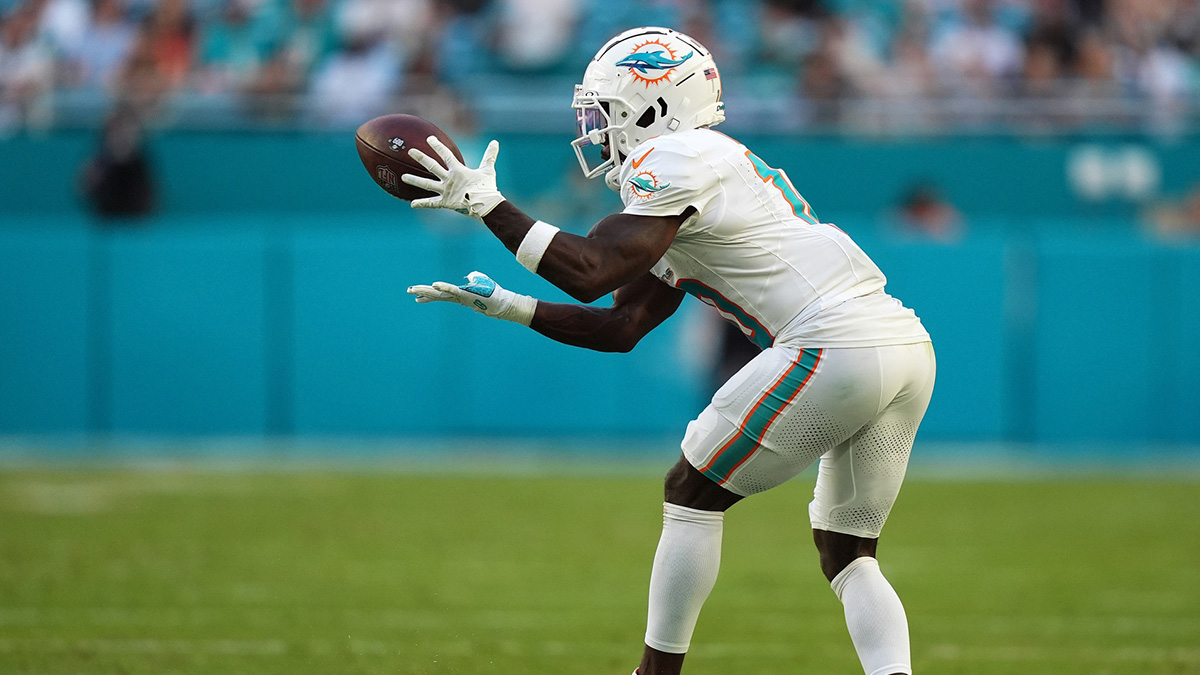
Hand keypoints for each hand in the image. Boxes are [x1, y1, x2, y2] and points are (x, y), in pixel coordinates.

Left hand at [402, 137, 504, 218]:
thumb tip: (495, 142)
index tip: (429, 139)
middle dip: (421, 157)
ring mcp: (445, 191)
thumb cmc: (487, 187)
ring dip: (414, 180)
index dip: (438, 146)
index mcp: (458, 170)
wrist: (485, 205)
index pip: (446, 155)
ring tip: (403, 177)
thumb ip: (490, 156)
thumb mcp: (488, 170)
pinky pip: (432, 203)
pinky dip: (422, 204)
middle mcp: (449, 179)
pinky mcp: (445, 203)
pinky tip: (412, 204)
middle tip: (410, 151)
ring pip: (427, 184)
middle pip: (432, 166)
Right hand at [407, 271, 535, 325]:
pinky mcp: (467, 296)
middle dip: (422, 292)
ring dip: (426, 291)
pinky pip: (453, 291)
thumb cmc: (494, 294)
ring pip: (440, 294)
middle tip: (408, 291)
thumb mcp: (482, 281)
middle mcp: (458, 298)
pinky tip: (435, 285)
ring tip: (413, 290)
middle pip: (436, 294)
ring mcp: (461, 297)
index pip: (440, 295)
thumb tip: (470, 276)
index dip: (429, 295)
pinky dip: (444, 287)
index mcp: (459, 295)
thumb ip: (474, 277)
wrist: (503, 304)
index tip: (417, 298)